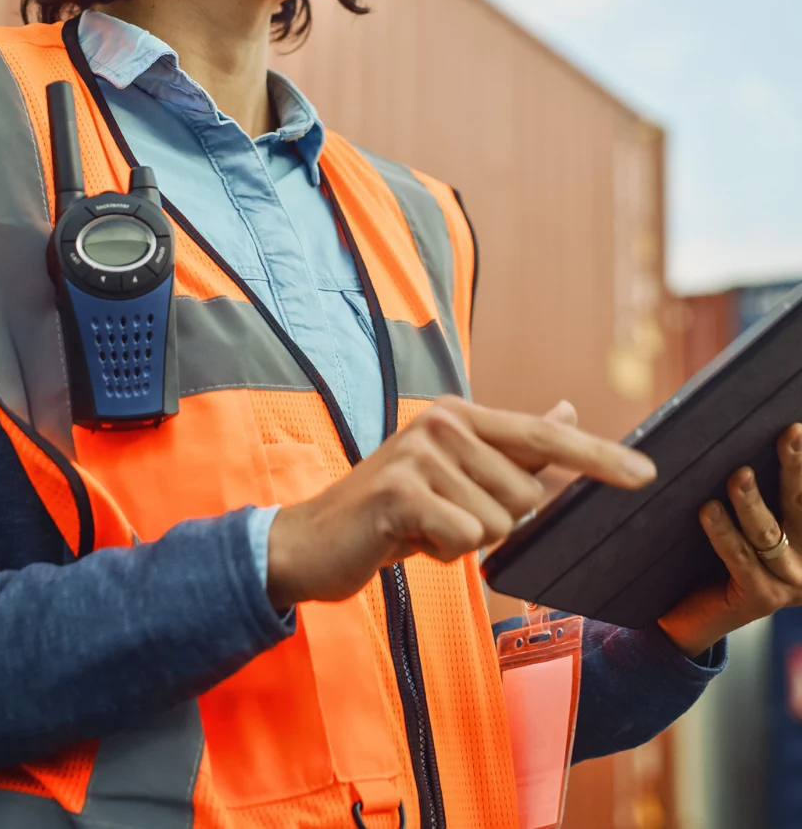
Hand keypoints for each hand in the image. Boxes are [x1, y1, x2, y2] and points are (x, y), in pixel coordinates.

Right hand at [266, 394, 655, 610]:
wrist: (314, 541)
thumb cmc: (393, 512)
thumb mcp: (455, 474)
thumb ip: (513, 446)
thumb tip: (569, 408)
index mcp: (462, 416)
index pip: (545, 435)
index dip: (599, 456)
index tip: (647, 474)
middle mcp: (443, 423)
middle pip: (526, 496)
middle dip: (495, 523)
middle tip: (442, 519)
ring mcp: (419, 454)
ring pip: (498, 523)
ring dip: (464, 541)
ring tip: (422, 528)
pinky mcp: (402, 491)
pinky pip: (465, 538)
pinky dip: (442, 553)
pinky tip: (407, 541)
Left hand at [659, 423, 801, 658]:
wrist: (693, 614)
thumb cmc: (715, 550)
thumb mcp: (744, 514)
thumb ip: (755, 482)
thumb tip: (757, 435)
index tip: (801, 428)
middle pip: (801, 504)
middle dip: (797, 466)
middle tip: (790, 433)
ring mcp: (790, 582)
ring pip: (769, 532)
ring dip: (752, 501)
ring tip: (738, 475)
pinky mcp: (761, 598)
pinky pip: (741, 560)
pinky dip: (724, 534)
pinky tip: (708, 510)